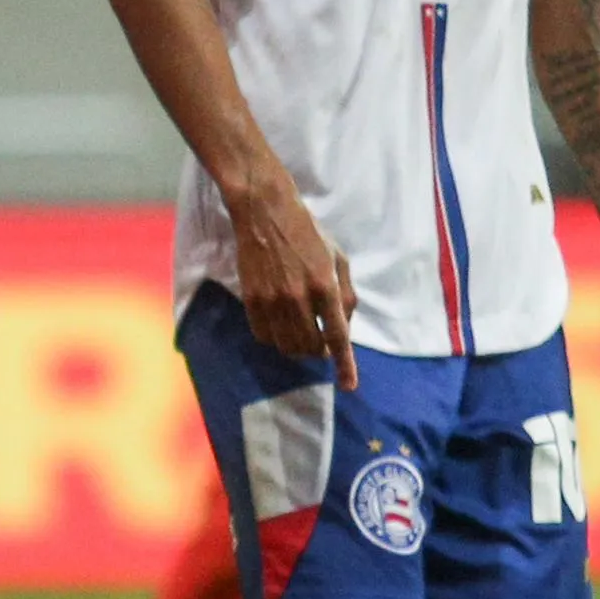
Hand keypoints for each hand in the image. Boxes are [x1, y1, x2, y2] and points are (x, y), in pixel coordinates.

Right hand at [226, 168, 354, 372]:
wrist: (265, 212)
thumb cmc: (308, 233)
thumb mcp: (338, 258)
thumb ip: (346, 295)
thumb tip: (343, 328)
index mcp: (325, 285)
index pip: (337, 336)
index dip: (345, 365)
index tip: (348, 386)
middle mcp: (299, 297)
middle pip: (311, 347)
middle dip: (320, 350)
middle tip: (321, 337)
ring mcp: (272, 300)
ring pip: (287, 346)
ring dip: (298, 346)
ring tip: (301, 330)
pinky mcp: (252, 299)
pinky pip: (264, 336)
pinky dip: (275, 338)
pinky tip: (280, 322)